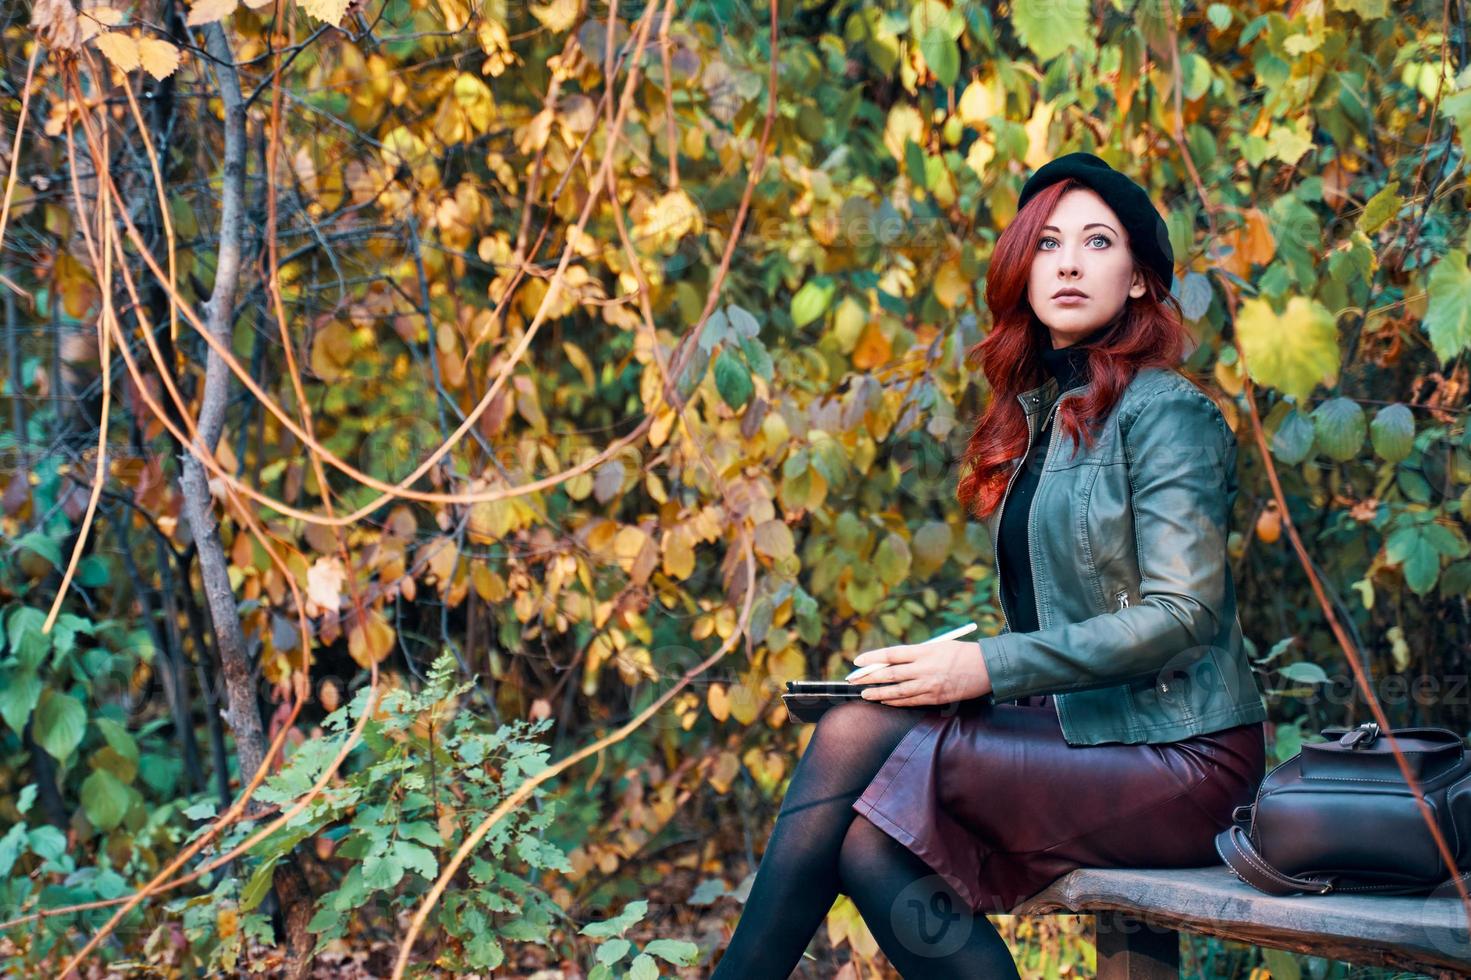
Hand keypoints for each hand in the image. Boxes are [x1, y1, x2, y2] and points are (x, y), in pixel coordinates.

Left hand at [849, 639, 991, 706]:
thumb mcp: (939, 646)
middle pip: (890, 673)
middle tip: (853, 680)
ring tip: (865, 694)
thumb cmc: (963, 652)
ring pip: (898, 691)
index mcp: (924, 651)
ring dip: (879, 693)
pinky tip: (885, 701)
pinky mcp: (936, 697)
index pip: (891, 654)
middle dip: (868, 677)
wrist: (988, 667)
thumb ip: (917, 653)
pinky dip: (895, 702)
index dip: (872, 658)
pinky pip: (911, 701)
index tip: (857, 661)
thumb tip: (893, 661)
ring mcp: (929, 684)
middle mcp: (924, 668)